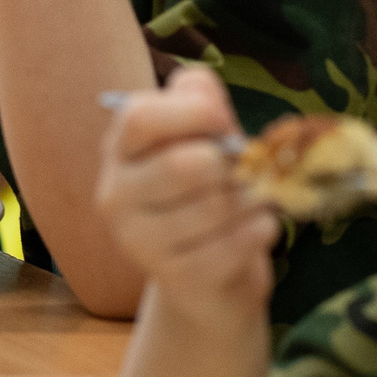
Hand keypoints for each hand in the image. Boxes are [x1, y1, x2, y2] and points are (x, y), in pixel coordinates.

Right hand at [97, 66, 275, 331]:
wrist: (210, 278)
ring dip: (252, 198)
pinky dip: (259, 230)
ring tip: (254, 199)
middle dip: (229, 163)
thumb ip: (200, 102)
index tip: (222, 119)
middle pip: (181, 165)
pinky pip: (231, 246)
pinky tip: (258, 227)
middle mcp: (116, 195)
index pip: (139, 118)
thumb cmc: (208, 192)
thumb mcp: (203, 138)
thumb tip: (205, 97)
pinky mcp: (173, 278)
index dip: (191, 112)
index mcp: (120, 151)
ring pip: (212, 207)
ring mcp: (139, 242)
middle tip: (244, 169)